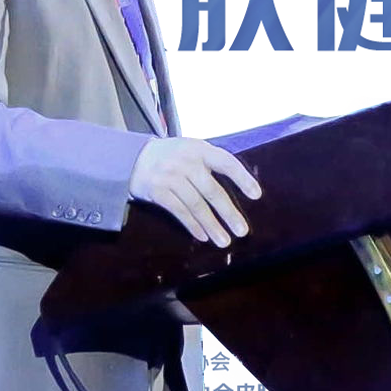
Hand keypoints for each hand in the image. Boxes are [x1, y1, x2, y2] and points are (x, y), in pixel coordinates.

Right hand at [128, 137, 261, 247]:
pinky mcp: (157, 191)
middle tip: (242, 231)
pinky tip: (204, 236)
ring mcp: (170, 177)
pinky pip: (179, 211)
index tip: (257, 195)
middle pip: (212, 190)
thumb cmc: (173, 156)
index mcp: (200, 149)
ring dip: (212, 225)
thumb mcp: (192, 149)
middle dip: (229, 213)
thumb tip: (242, 186)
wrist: (134, 157)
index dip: (243, 179)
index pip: (227, 163)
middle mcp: (186, 162)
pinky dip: (192, 225)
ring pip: (196, 205)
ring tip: (225, 241)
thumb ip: (212, 163)